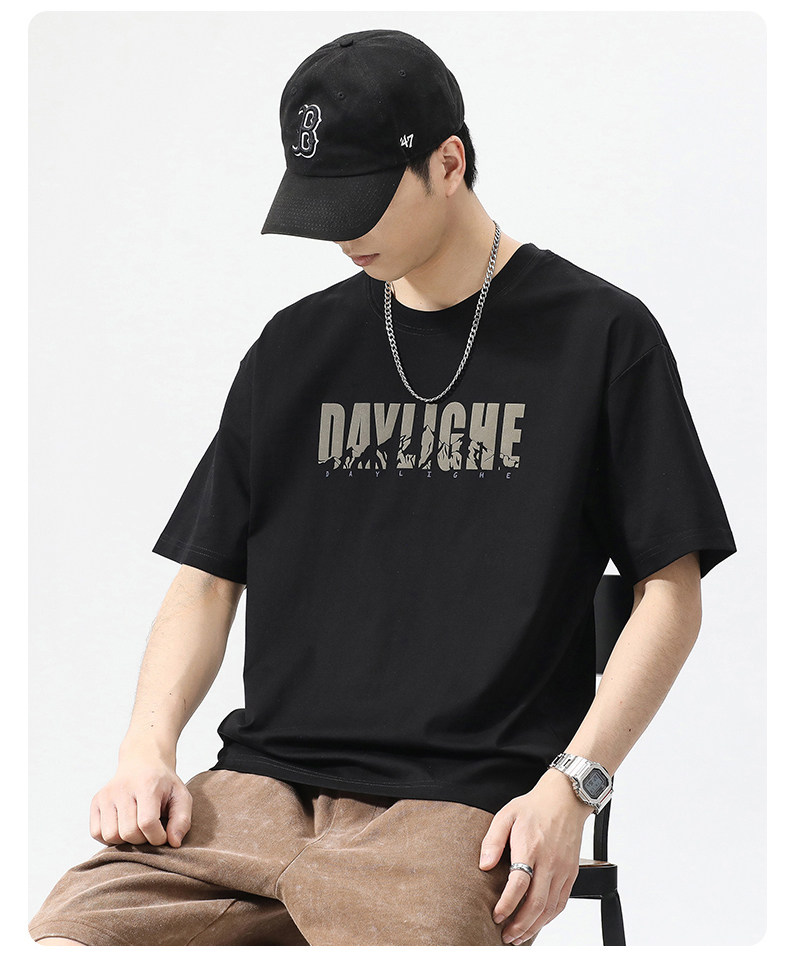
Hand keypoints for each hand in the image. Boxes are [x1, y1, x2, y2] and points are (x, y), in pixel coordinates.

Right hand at [89, 754, 192, 848]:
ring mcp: (106, 795)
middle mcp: (122, 788)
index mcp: (146, 784)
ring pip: (111, 836)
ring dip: (126, 840)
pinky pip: (97, 833)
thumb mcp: (181, 796)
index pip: (147, 822)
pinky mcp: (96, 801)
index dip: (157, 837)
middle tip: (151, 830)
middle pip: (128, 832)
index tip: (163, 835)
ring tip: (137, 828)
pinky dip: (110, 838)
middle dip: (143, 840)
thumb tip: (174, 843)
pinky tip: (123, 827)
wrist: (143, 761)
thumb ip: (182, 820)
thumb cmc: (163, 784)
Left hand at [479, 767, 591, 943]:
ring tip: (519, 936)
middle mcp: (550, 861)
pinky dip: (549, 918)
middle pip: (536, 902)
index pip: (519, 883)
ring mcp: (563, 869)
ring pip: (550, 907)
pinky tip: (538, 923)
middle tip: (505, 936)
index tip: (496, 916)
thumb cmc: (534, 806)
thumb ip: (493, 840)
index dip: (507, 904)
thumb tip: (484, 865)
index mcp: (530, 846)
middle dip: (520, 924)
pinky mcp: (572, 873)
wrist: (565, 799)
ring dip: (534, 926)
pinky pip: (562, 902)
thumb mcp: (506, 814)